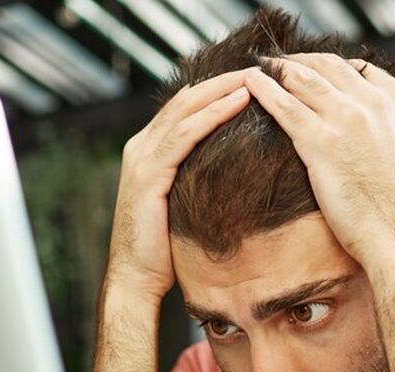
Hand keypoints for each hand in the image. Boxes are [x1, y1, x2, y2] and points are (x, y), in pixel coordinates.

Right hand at [104, 71, 251, 303]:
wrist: (135, 279)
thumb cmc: (162, 251)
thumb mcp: (181, 206)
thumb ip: (194, 182)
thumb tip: (229, 174)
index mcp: (147, 151)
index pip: (183, 108)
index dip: (215, 90)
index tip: (250, 82)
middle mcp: (140, 147)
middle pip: (185, 99)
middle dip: (222, 81)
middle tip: (258, 69)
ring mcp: (142, 158)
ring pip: (186, 110)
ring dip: (222, 91)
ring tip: (254, 79)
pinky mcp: (149, 174)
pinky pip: (184, 135)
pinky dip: (212, 115)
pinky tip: (237, 103)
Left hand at [241, 56, 394, 267]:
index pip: (358, 69)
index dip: (330, 66)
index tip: (313, 69)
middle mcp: (374, 103)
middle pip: (327, 67)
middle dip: (300, 61)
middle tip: (278, 62)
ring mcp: (347, 119)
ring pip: (303, 80)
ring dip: (278, 68)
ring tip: (260, 66)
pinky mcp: (321, 144)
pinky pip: (285, 107)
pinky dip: (264, 89)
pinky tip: (250, 82)